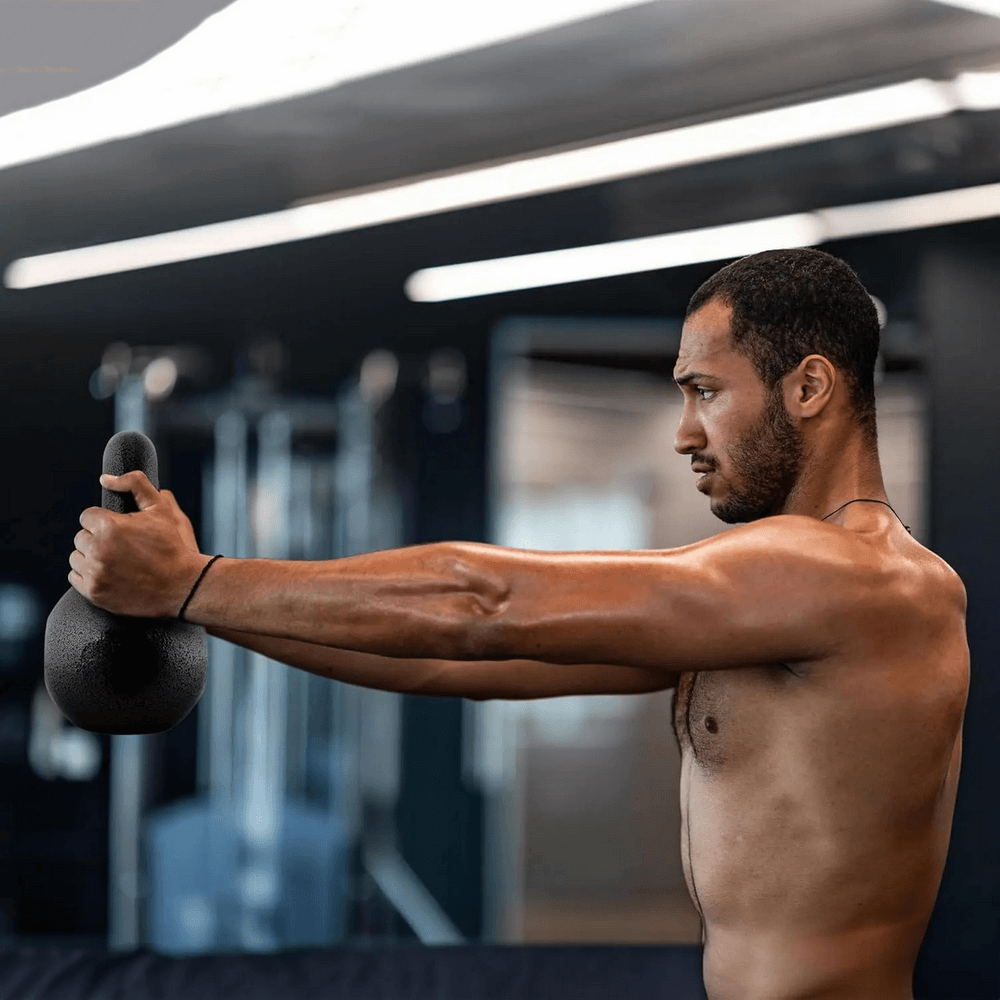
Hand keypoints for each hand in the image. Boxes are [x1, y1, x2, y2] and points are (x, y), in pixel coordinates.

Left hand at [69, 470, 207, 617]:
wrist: (183, 586)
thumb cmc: (172, 545)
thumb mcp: (161, 509)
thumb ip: (135, 484)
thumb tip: (105, 479)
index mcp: (110, 526)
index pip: (88, 516)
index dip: (105, 521)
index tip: (120, 530)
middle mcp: (98, 549)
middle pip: (81, 537)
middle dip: (97, 539)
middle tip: (121, 546)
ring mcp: (95, 573)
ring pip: (76, 557)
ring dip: (90, 556)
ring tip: (115, 560)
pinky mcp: (94, 592)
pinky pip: (75, 577)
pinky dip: (88, 575)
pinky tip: (108, 573)